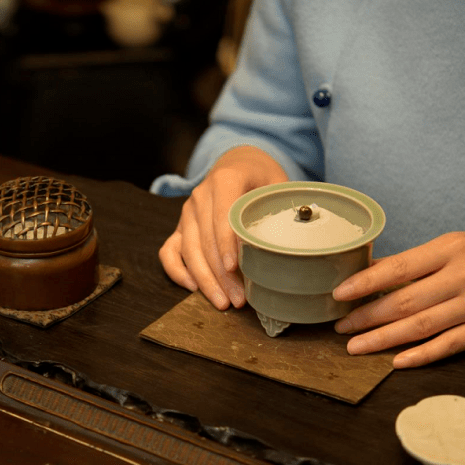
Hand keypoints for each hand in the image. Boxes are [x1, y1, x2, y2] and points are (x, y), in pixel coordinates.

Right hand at [159, 146, 288, 308]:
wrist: (236, 162)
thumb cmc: (260, 176)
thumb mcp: (276, 183)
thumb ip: (281, 208)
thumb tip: (295, 243)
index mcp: (224, 180)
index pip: (222, 217)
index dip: (227, 245)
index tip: (235, 268)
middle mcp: (200, 196)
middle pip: (205, 241)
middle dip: (220, 274)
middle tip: (238, 299)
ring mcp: (187, 213)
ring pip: (188, 251)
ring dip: (205, 280)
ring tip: (223, 302)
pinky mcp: (180, 227)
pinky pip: (169, 251)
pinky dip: (177, 271)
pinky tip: (193, 288)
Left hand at [332, 231, 464, 367]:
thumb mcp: (460, 244)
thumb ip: (419, 260)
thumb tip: (371, 270)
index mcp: (452, 247)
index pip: (398, 267)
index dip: (364, 283)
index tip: (338, 294)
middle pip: (404, 301)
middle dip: (366, 317)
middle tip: (341, 327)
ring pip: (420, 326)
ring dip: (383, 339)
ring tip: (355, 347)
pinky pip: (449, 346)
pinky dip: (421, 355)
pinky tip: (396, 361)